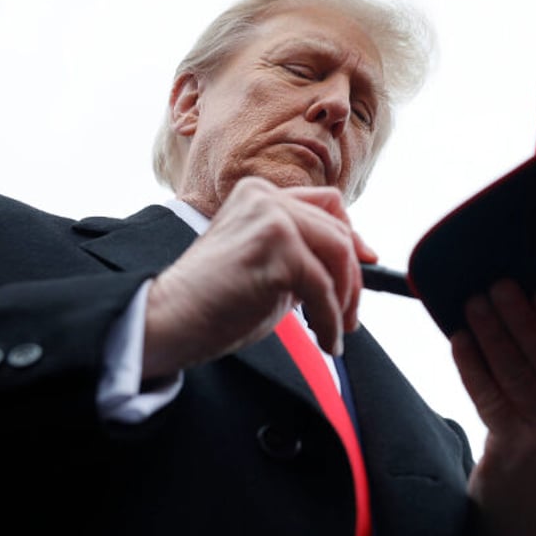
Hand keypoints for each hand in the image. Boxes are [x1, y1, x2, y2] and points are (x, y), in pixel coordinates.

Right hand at [143, 177, 375, 376]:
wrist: (168, 320)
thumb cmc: (213, 301)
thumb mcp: (266, 264)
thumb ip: (303, 254)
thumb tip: (354, 262)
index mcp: (261, 195)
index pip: (328, 204)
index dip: (353, 236)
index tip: (367, 263)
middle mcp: (266, 197)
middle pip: (339, 230)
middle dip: (353, 279)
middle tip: (350, 317)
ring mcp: (270, 218)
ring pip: (338, 255)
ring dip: (345, 299)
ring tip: (338, 330)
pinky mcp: (275, 248)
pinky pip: (323, 288)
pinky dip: (331, 319)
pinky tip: (326, 340)